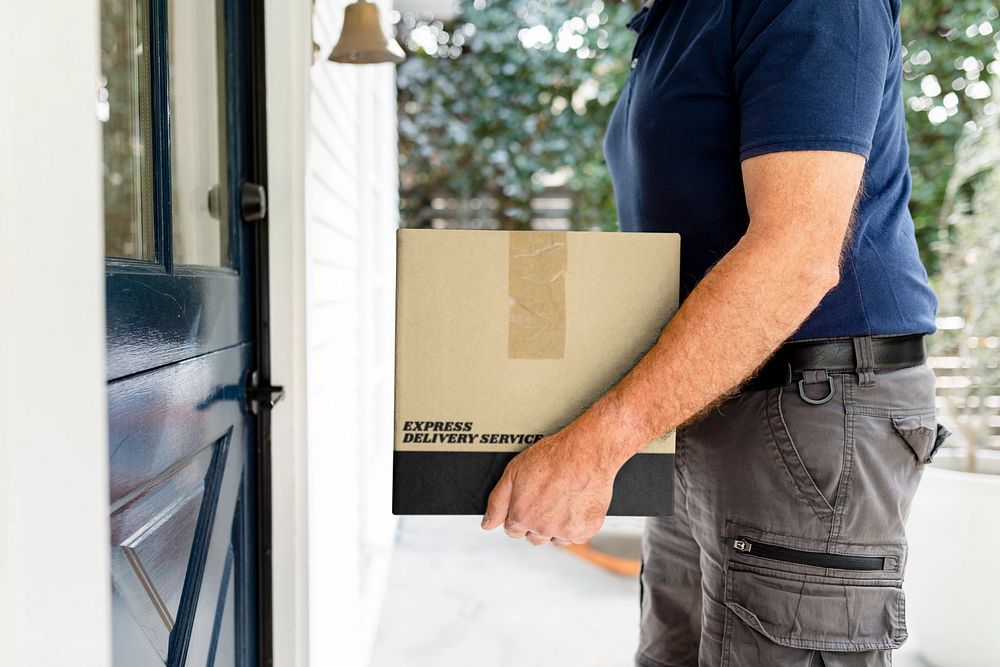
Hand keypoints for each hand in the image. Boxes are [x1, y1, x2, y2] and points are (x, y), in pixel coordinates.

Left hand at [480, 427, 618, 545]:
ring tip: (562, 498)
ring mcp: (565, 531)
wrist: (586, 451)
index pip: (513, 530)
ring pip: (554, 538)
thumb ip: (497, 502)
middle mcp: (542, 529)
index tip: (530, 501)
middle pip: (533, 536)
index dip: (519, 514)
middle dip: (536, 521)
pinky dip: (574, 524)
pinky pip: (575, 536)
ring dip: (555, 525)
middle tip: (547, 497)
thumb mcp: (513, 472)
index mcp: (522, 517)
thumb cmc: (552, 457)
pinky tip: (574, 503)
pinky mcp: (585, 530)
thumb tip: (487, 524)